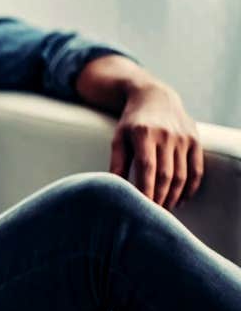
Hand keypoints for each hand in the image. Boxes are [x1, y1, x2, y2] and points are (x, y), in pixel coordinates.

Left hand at [111, 81, 202, 209]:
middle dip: (159, 198)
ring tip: (164, 209)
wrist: (154, 97)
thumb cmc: (131, 122)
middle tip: (152, 214)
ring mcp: (183, 138)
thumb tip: (114, 189)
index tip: (141, 208)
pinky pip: (196, 169)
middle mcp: (166, 135)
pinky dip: (190, 188)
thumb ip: (117, 162)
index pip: (147, 168)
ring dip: (173, 196)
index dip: (145, 190)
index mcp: (144, 133)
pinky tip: (180, 199)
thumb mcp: (119, 137)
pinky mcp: (195, 140)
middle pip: (165, 175)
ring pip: (181, 175)